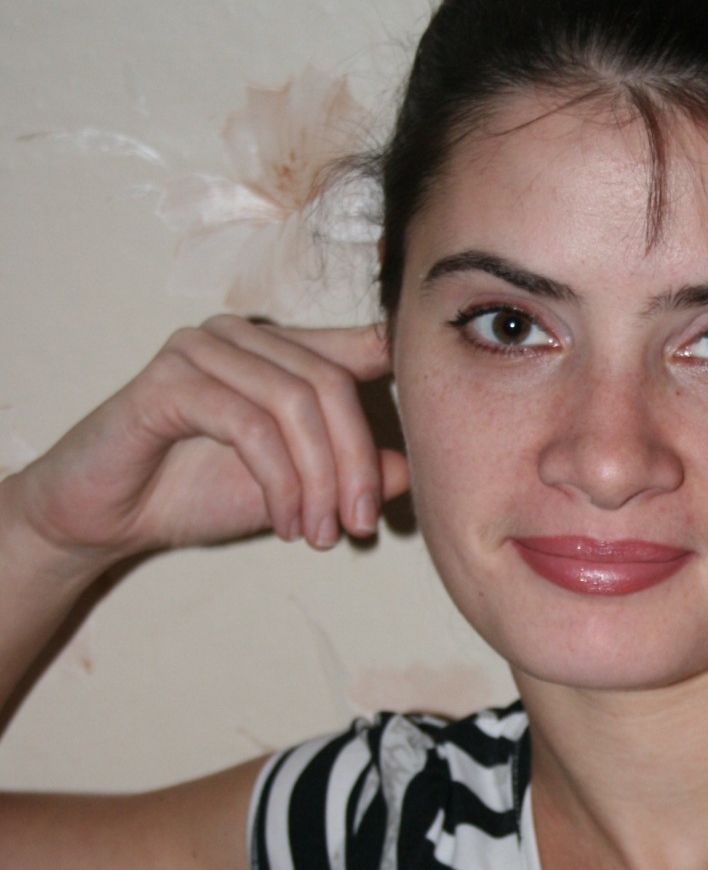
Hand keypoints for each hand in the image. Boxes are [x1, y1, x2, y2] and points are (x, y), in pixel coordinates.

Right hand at [8, 316, 410, 571]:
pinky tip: (284, 522)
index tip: (440, 430)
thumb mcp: (295, 487)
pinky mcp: (169, 379)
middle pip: (334, 384)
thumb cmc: (197, 492)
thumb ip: (350, 470)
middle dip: (356, 464)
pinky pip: (249, 423)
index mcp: (281, 349)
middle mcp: (244, 335)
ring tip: (319, 534)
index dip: (406, 373)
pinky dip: (278, 480)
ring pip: (296, 403)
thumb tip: (415, 465)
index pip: (362, 344)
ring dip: (318, 480)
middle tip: (361, 526)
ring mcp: (202, 348)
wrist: (106, 516)